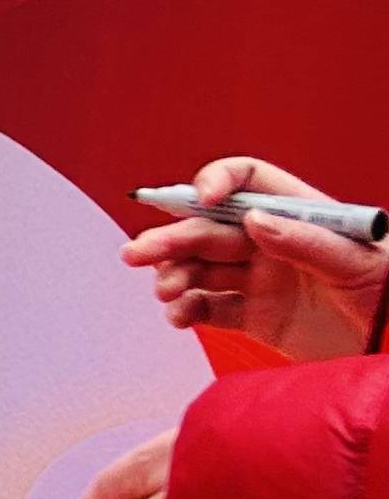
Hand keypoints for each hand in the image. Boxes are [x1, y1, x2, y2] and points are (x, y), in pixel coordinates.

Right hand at [120, 156, 387, 365]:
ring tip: (166, 292)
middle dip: (171, 238)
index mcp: (298, 216)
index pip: (249, 182)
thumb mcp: (360, 262)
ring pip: (201, 268)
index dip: (219, 182)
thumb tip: (254, 221)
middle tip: (138, 254)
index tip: (199, 200)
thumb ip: (308, 241)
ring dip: (173, 275)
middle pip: (209, 229)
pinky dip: (187, 310)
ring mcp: (260, 280)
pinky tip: (179, 316)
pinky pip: (210, 308)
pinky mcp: (255, 317)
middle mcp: (272, 243)